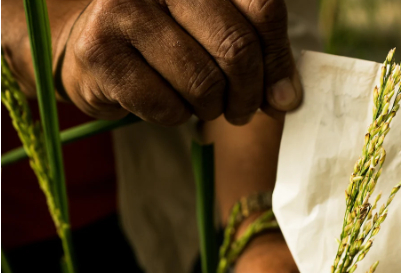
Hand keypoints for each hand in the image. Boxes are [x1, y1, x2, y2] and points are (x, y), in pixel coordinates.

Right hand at [58, 0, 300, 125]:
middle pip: (236, 47)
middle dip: (248, 94)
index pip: (263, 9)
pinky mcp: (100, 51)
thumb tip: (287, 99)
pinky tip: (168, 102)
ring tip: (203, 104)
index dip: (279, 61)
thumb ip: (259, 55)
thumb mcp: (218, 36)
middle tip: (244, 111)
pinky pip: (166, 106)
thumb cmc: (169, 44)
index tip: (282, 95)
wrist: (96, 49)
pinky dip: (177, 116)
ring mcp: (124, 9)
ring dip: (212, 108)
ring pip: (202, 82)